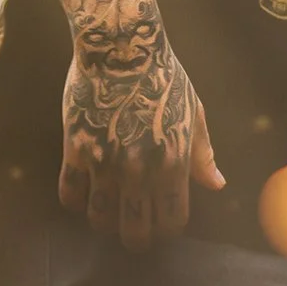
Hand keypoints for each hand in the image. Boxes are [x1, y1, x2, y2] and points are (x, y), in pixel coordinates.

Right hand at [59, 24, 223, 247]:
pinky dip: (74, 202)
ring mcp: (105, 163)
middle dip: (135, 238)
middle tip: (131, 230)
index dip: (166, 230)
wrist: (122, 47)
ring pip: (99, 218)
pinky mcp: (76, 149)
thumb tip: (216, 185)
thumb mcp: (194, 113)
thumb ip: (202, 154)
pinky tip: (79, 194)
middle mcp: (139, 171)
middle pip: (135, 231)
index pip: (172, 221)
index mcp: (173, 164)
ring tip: (105, 213)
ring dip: (103, 221)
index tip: (159, 224)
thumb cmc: (163, 77)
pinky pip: (69, 193)